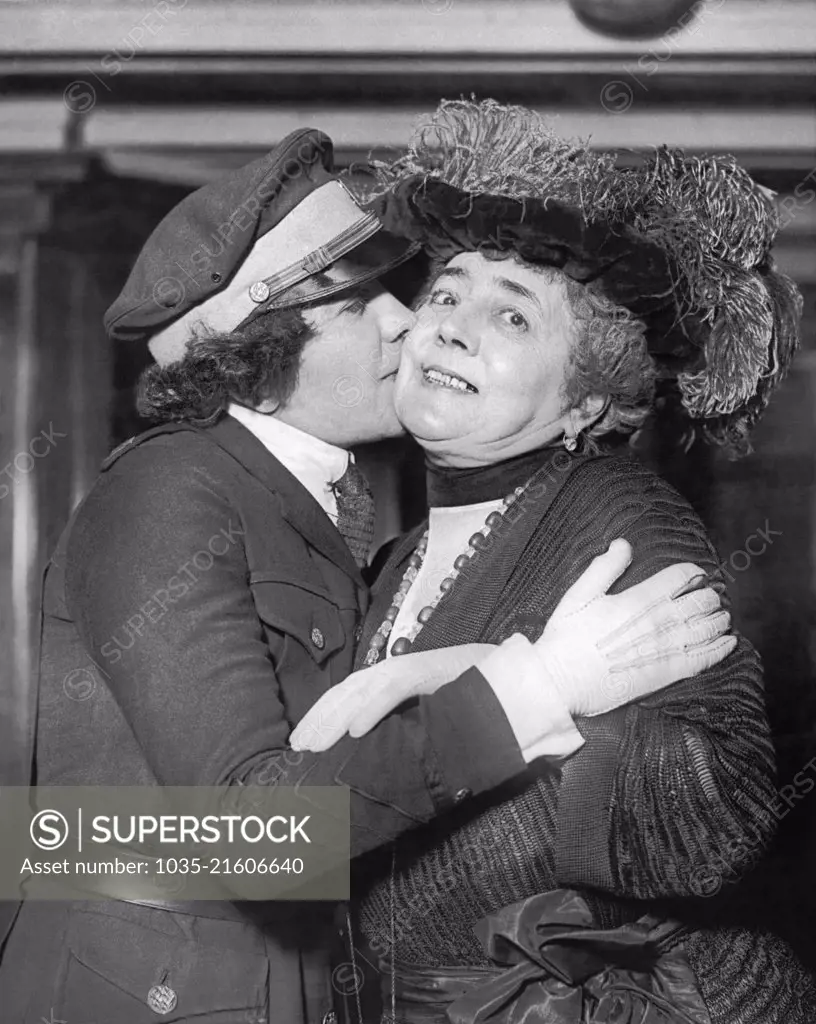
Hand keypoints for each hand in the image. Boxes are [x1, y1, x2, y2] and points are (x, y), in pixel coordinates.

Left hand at [290, 643, 495, 751]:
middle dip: (318, 720)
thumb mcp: (426, 713)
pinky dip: (373, 707)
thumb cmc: (467, 694)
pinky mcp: (428, 670)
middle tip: (296, 748)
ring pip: (361, 691)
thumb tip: (375, 753)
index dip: (321, 717)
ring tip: (314, 744)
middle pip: (344, 692)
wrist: (508, 670)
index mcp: (388, 679)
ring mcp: (409, 667)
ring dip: (335, 717)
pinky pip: (394, 689)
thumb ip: (402, 726)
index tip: (300, 744)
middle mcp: (393, 669)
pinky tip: (355, 730)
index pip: (345, 695)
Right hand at [532, 538, 734, 716]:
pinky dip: (722, 648)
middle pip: (701, 600)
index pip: (681, 576)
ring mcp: (667, 648)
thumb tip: (623, 544)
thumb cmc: (566, 639)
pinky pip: (705, 658)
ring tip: (721, 615)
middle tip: (711, 594)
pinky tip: (729, 642)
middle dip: (710, 594)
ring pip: (708, 627)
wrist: (562, 682)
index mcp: (640, 598)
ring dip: (719, 618)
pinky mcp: (668, 673)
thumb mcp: (579, 594)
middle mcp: (660, 621)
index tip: (696, 573)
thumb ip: (604, 567)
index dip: (693, 571)